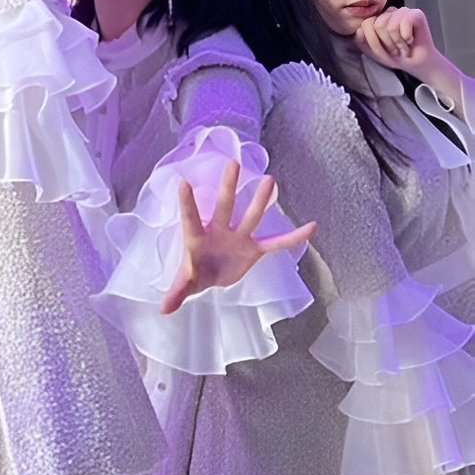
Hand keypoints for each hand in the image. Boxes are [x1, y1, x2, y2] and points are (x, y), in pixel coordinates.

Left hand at [162, 160, 315, 315]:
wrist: (212, 277)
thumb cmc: (195, 274)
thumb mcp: (185, 284)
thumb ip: (177, 293)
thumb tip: (163, 309)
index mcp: (198, 238)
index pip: (191, 218)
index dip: (187, 203)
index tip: (182, 182)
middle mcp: (220, 231)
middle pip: (224, 207)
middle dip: (228, 187)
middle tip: (233, 164)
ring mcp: (239, 237)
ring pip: (251, 216)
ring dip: (260, 200)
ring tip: (269, 180)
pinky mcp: (255, 249)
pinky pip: (276, 243)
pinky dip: (293, 237)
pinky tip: (311, 227)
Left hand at [355, 7, 440, 77]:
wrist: (415, 63)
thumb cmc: (395, 56)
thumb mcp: (371, 51)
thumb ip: (361, 39)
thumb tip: (358, 29)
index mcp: (377, 19)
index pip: (365, 25)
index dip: (374, 42)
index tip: (383, 49)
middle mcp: (389, 12)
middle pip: (377, 25)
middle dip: (387, 44)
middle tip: (396, 49)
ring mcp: (402, 11)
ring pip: (390, 26)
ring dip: (397, 43)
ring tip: (403, 46)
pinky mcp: (416, 14)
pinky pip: (404, 23)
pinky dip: (406, 38)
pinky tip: (411, 40)